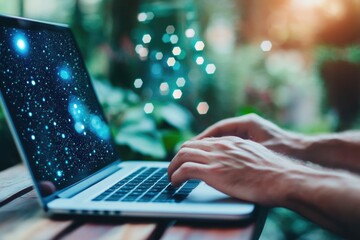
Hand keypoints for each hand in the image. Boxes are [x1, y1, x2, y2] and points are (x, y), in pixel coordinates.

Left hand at [168, 136, 302, 204]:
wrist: (282, 178)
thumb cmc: (275, 172)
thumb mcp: (256, 156)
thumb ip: (243, 156)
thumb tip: (237, 164)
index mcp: (232, 142)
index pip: (203, 142)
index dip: (192, 151)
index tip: (187, 160)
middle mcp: (221, 146)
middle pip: (189, 146)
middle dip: (178, 158)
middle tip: (175, 169)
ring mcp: (216, 158)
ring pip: (183, 155)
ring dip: (172, 166)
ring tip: (171, 177)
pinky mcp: (213, 172)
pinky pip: (185, 170)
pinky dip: (175, 176)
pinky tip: (175, 183)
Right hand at [195, 113, 307, 156]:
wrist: (306, 154)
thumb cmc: (285, 151)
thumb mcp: (258, 151)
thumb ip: (238, 151)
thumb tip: (216, 154)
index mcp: (248, 123)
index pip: (219, 128)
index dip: (203, 138)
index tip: (191, 146)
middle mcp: (249, 125)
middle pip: (220, 133)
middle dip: (205, 143)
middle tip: (190, 152)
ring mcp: (252, 133)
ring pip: (226, 140)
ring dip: (213, 148)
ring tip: (199, 158)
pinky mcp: (255, 142)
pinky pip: (233, 146)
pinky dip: (224, 153)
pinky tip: (217, 162)